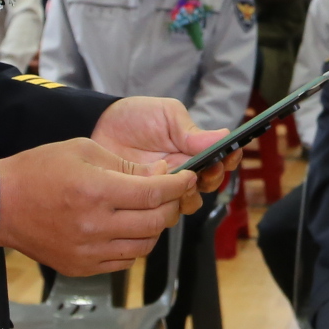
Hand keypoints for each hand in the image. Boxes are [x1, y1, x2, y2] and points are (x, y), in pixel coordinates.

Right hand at [0, 138, 198, 276]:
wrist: (0, 204)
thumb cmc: (39, 170)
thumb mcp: (83, 150)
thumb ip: (125, 165)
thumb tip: (161, 174)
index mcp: (97, 192)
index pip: (154, 194)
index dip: (178, 185)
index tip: (188, 178)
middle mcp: (96, 226)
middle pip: (155, 222)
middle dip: (172, 205)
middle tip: (172, 193)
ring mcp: (89, 251)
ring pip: (144, 246)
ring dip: (155, 227)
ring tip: (150, 211)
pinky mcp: (82, 267)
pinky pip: (124, 261)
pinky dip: (135, 245)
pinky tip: (128, 228)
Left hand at [91, 96, 226, 205]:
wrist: (100, 126)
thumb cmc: (136, 116)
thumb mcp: (166, 115)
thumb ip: (190, 130)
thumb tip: (223, 136)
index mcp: (194, 151)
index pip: (220, 160)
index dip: (229, 160)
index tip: (229, 155)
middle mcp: (183, 172)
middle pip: (208, 186)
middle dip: (211, 179)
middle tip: (204, 170)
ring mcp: (165, 188)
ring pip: (188, 203)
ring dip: (188, 196)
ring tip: (178, 183)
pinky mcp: (145, 201)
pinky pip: (161, 213)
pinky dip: (162, 206)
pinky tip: (155, 192)